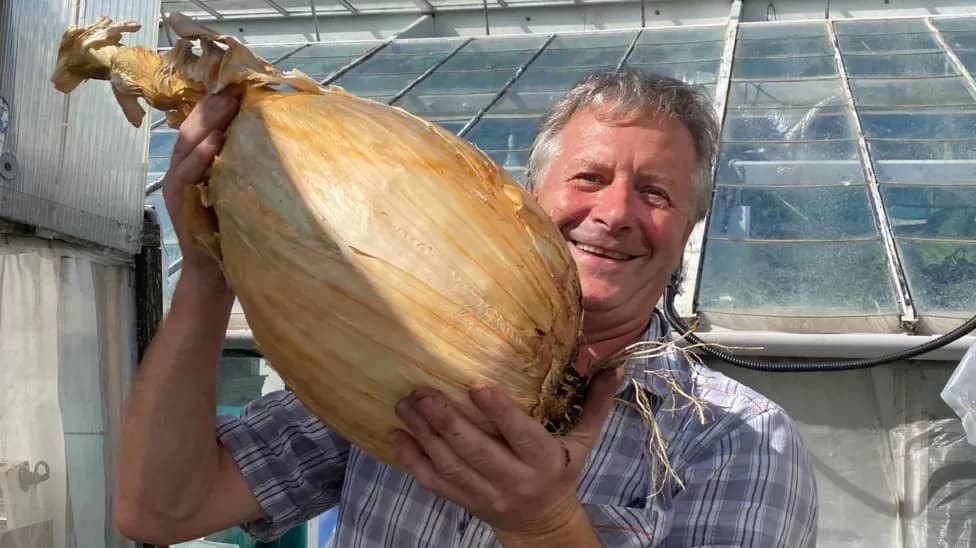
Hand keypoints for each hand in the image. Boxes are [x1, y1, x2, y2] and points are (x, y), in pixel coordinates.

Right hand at [162, 86, 241, 282]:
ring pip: (186, 146)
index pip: (203, 126)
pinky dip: (199, 158)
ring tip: (225, 106)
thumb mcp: (239, 191)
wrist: (215, 274)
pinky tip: (213, 144)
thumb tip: (269, 138)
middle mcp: (183, 171)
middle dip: (212, 106)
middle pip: (193, 129)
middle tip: (234, 89)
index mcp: (197, 164)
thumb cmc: (232, 232)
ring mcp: (178, 186)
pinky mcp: (179, 204)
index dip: (217, 104)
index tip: (240, 86)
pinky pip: (185, 176)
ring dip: (206, 124)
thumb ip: (243, 165)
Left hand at [392, 367, 623, 540]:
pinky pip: (434, 483)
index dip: (498, 412)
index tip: (476, 385)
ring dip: (423, 434)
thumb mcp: (583, 441)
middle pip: (475, 451)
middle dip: (446, 420)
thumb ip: (595, 404)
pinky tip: (397, 436)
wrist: (543, 525)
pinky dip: (412, 461)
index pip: (520, 435)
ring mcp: (485, 494)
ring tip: (405, 404)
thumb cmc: (561, 472)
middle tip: (422, 391)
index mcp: (544, 461)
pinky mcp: (464, 502)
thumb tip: (613, 366)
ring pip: (449, 464)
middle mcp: (514, 480)